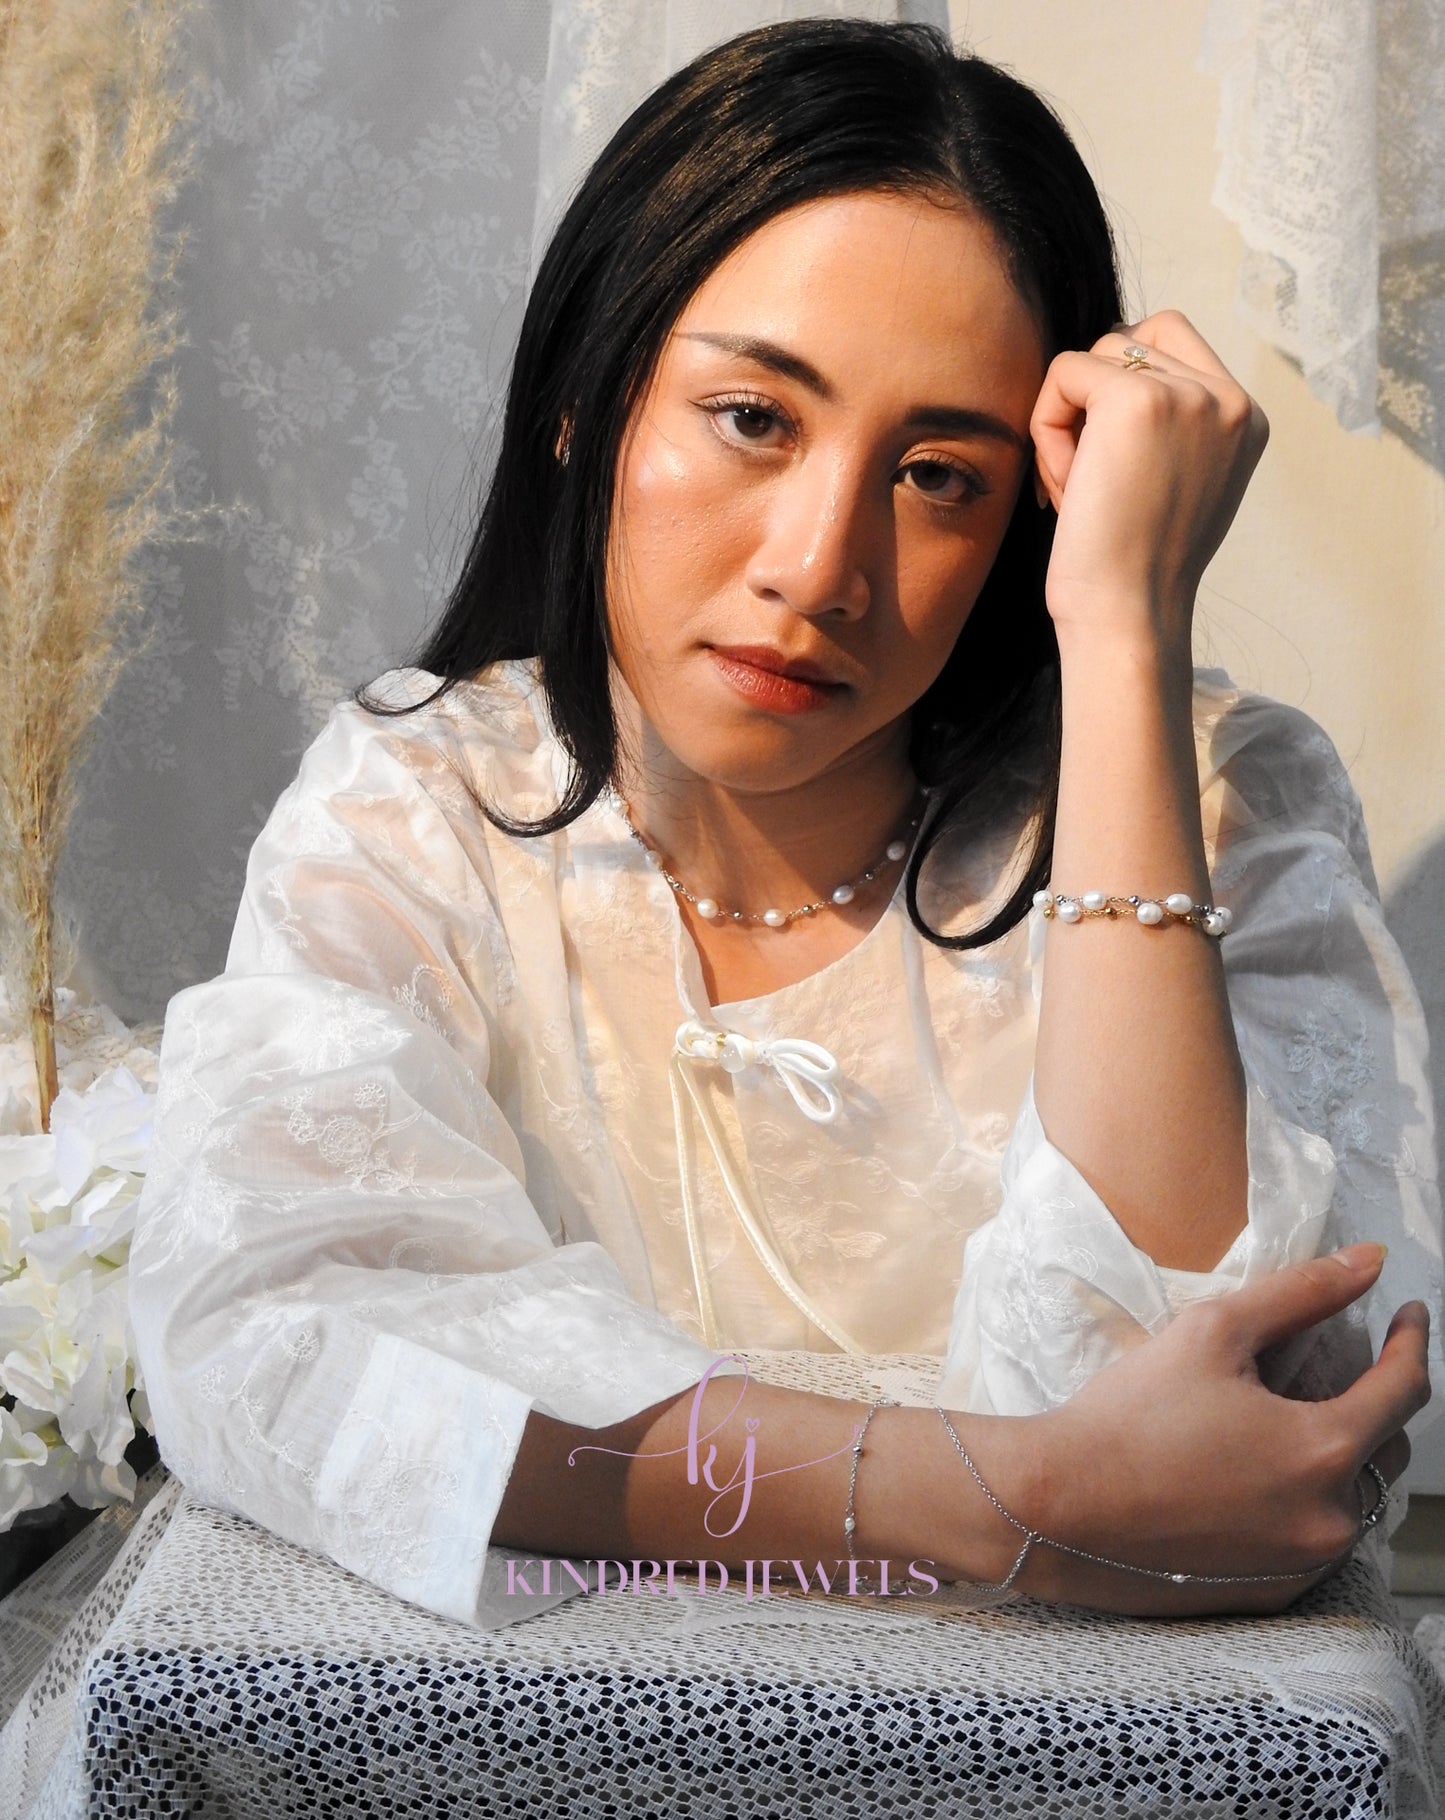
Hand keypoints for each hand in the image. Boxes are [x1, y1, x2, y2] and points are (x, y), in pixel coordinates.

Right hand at [967, 1245, 1428, 1615]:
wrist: (1059, 1508)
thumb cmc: (1131, 1414)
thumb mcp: (1213, 1332)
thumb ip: (1300, 1293)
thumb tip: (1370, 1262)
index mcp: (1324, 1451)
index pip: (1404, 1389)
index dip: (1412, 1342)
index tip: (1410, 1314)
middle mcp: (1330, 1520)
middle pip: (1388, 1449)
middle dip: (1375, 1400)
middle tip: (1341, 1364)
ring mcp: (1303, 1567)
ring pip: (1355, 1499)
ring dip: (1341, 1454)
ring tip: (1293, 1419)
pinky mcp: (1269, 1597)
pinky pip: (1315, 1541)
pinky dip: (1305, 1501)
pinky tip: (1257, 1475)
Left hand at [1031, 311, 1268, 648]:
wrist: (1128, 614)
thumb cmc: (1135, 566)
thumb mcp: (1178, 480)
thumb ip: (1170, 420)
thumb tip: (1113, 359)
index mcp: (1245, 417)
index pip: (1171, 338)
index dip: (1119, 384)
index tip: (1110, 460)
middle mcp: (1228, 398)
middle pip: (1128, 341)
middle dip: (1092, 403)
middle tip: (1086, 476)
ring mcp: (1188, 394)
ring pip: (1095, 355)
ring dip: (1068, 419)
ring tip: (1076, 486)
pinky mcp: (1138, 400)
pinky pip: (1064, 372)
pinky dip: (1046, 426)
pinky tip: (1064, 485)